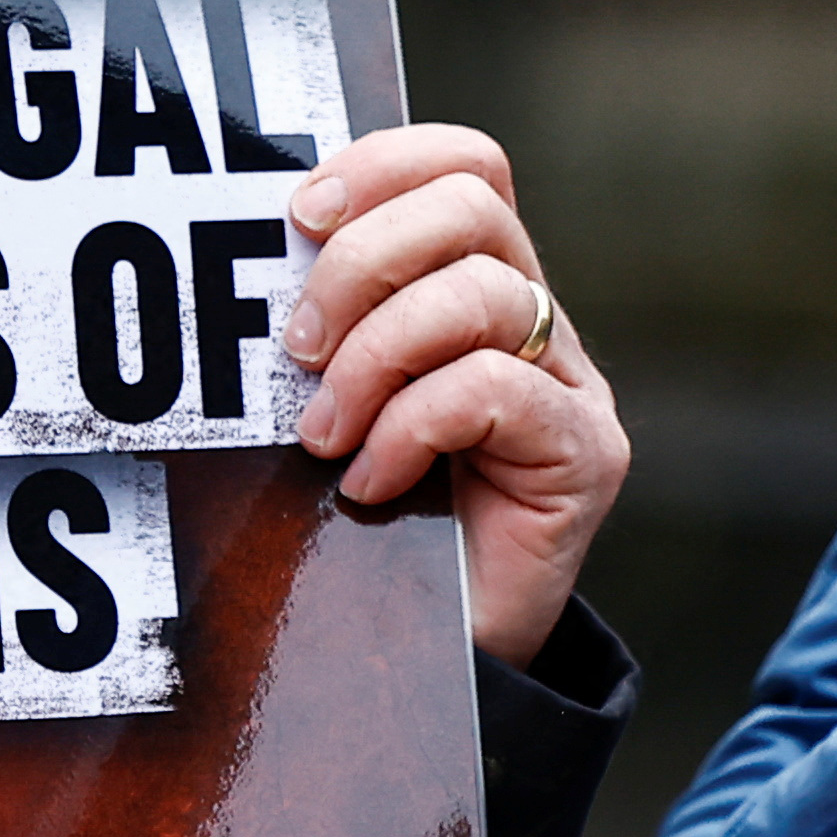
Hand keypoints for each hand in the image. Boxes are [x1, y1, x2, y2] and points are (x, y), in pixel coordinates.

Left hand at [276, 122, 629, 664]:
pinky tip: (371, 483)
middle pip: (474, 206)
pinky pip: (489, 391)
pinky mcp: (585, 456)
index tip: (297, 216)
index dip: (383, 165)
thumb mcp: (331, 408)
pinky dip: (409, 427)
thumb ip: (324, 332)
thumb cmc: (367, 532)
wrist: (432, 672)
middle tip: (298, 349)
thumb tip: (252, 253)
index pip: (465, 164)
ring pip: (483, 293)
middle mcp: (539, 325)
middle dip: (362, 263)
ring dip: (375, 356)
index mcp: (478, 288)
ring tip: (324, 433)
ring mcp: (573, 389)